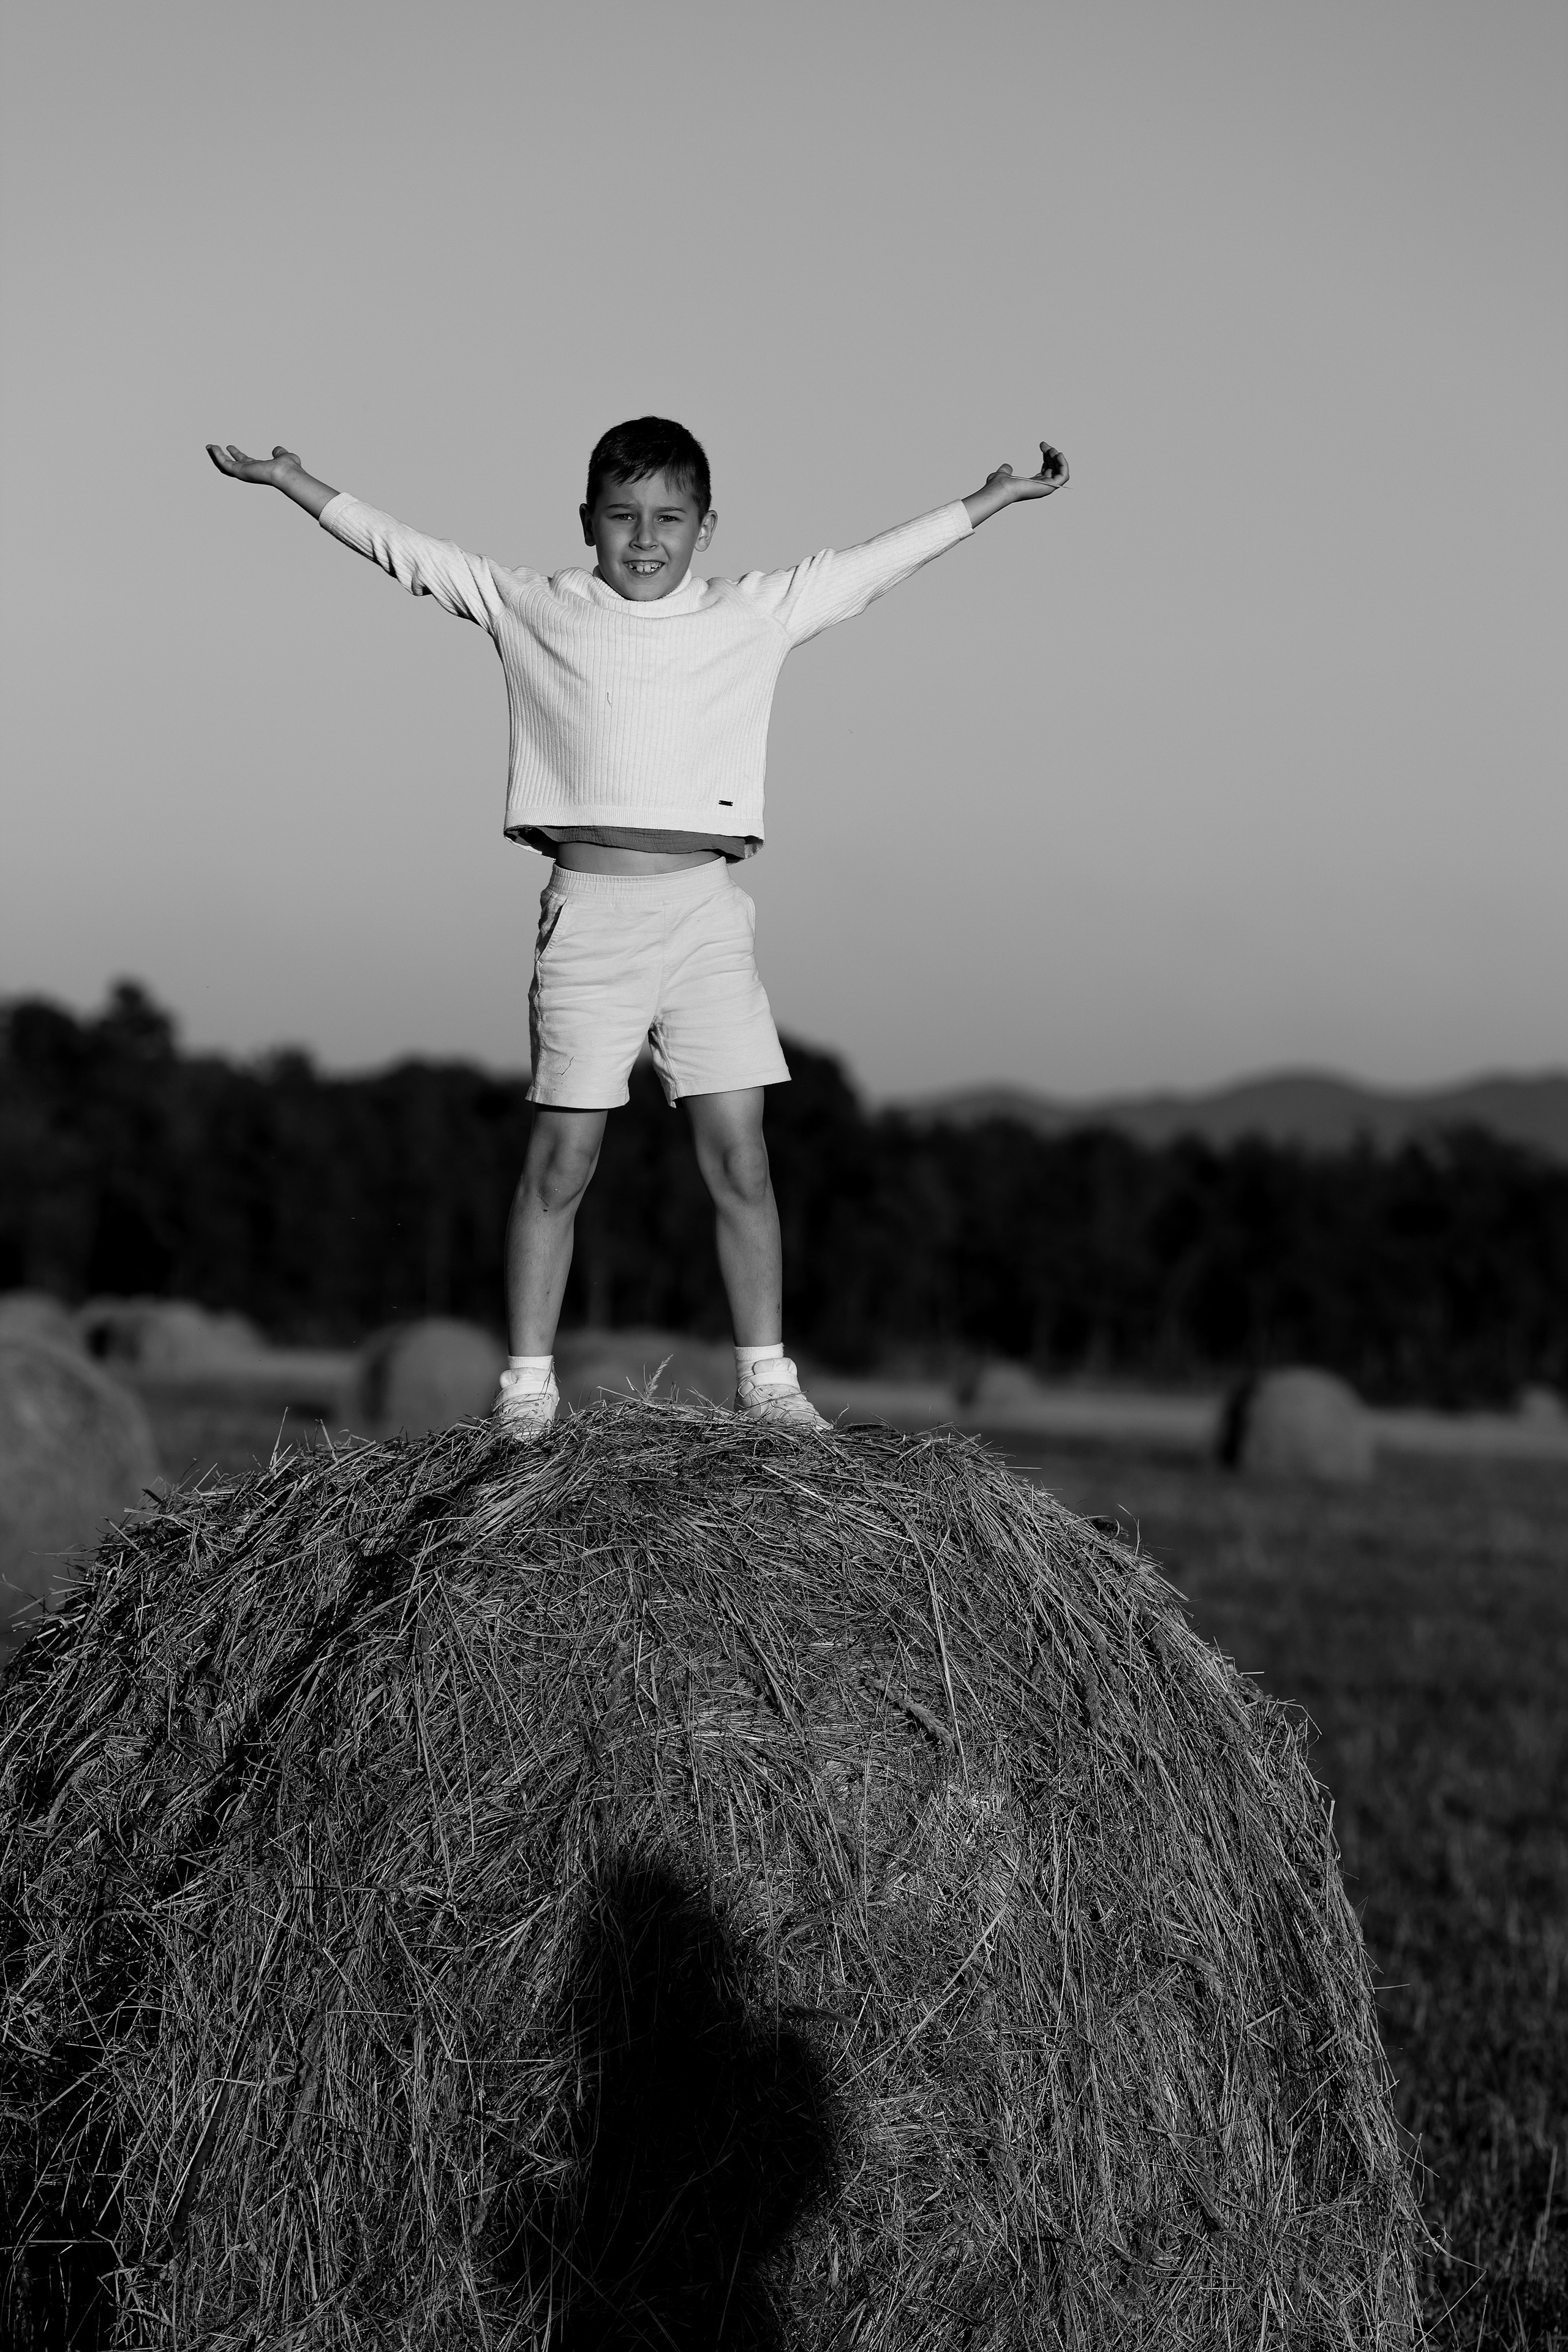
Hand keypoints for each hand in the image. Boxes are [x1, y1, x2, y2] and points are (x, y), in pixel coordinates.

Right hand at [205, 441, 338, 516]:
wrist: (286, 473)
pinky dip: (218, 456)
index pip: (245, 462)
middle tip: (213, 447)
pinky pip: (224, 464)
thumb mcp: (284, 456)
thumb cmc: (289, 468)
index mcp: (259, 469)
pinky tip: (213, 447)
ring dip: (216, 456)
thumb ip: (279, 453)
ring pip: (225, 465)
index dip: (236, 454)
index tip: (230, 447)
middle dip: (222, 456)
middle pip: (232, 464)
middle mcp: (250, 472)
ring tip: (209, 446)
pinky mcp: (239, 472)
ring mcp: (244, 473)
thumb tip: (277, 450)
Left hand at [987, 441, 1068, 501]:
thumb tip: (1007, 466)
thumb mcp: (1003, 474)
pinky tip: (1058, 454)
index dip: (1047, 456)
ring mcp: (1045, 488)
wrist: (1000, 489)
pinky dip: (1064, 464)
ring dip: (1058, 458)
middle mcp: (1040, 488)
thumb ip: (1006, 470)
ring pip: (1060, 472)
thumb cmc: (998, 485)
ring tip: (1051, 449)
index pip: (1047, 470)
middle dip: (1052, 454)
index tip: (1042, 445)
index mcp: (1032, 485)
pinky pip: (1063, 476)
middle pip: (1054, 469)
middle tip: (1044, 445)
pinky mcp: (1049, 487)